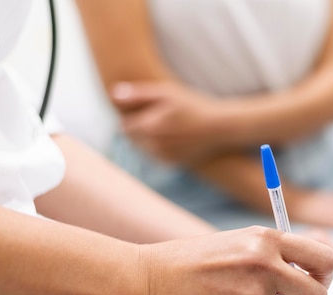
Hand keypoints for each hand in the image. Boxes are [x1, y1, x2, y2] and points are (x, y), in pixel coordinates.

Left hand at [111, 81, 231, 163]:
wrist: (219, 128)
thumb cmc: (193, 105)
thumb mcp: (167, 92)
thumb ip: (138, 94)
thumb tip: (113, 94)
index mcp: (148, 128)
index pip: (123, 125)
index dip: (132, 115)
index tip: (146, 109)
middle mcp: (153, 146)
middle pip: (131, 139)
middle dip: (138, 129)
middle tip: (158, 117)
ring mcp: (162, 157)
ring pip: (142, 149)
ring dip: (147, 139)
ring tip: (167, 127)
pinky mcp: (171, 164)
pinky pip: (155, 156)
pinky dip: (158, 148)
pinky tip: (173, 137)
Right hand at [138, 226, 332, 294]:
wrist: (147, 280)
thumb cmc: (188, 263)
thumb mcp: (237, 243)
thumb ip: (273, 254)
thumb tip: (309, 271)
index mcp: (266, 238)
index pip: (325, 257)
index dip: (325, 277)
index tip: (313, 284)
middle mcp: (265, 261)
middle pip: (319, 294)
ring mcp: (254, 290)